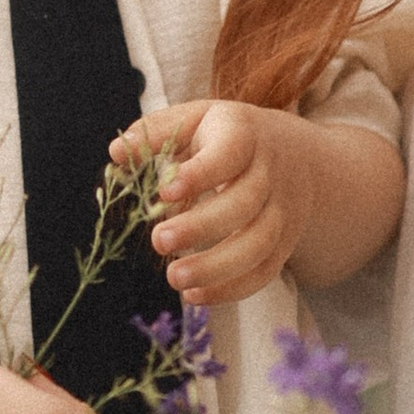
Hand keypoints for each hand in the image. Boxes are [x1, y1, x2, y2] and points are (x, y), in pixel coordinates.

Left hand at [113, 99, 317, 306]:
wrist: (297, 156)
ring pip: (259, 243)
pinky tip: (195, 295)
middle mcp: (269, 173)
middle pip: (244, 204)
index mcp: (244, 135)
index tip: (165, 192)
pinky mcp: (285, 242)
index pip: (230, 152)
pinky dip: (233, 288)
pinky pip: (266, 270)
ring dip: (217, 267)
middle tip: (158, 241)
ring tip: (175, 279)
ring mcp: (281, 210)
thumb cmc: (229, 137)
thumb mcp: (198, 119)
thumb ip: (159, 132)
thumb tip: (117, 152)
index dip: (201, 173)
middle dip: (202, 226)